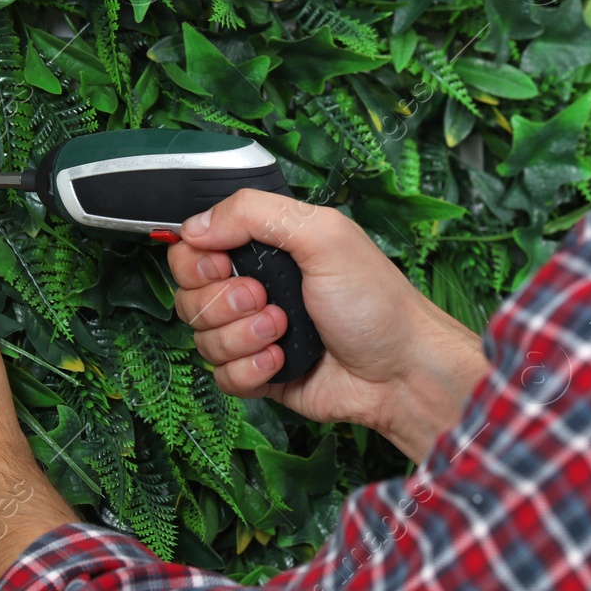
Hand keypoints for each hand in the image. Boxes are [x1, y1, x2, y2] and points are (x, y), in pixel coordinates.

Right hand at [167, 190, 489, 462]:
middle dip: (222, 302)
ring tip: (283, 331)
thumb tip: (196, 225)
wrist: (401, 372)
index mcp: (269, 247)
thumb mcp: (323, 235)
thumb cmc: (375, 301)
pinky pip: (221, 376)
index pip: (196, 247)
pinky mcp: (260, 374)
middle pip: (189, 295)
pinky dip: (250, 370)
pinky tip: (283, 362)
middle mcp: (257, 288)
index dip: (197, 260)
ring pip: (203, 338)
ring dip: (242, 337)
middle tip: (263, 298)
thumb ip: (256, 213)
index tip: (221, 265)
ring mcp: (256, 333)